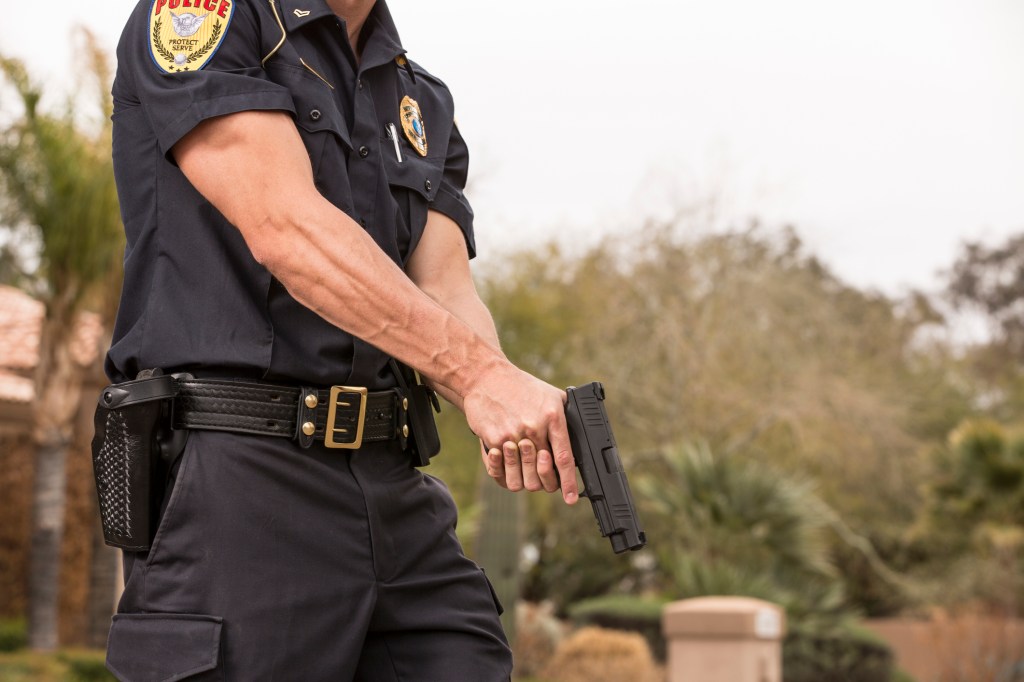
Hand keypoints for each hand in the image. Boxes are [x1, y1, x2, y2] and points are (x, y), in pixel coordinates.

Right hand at [464, 364, 577, 504]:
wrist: (486, 377)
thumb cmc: (521, 387)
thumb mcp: (552, 396)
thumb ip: (566, 419)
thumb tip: (579, 445)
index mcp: (553, 417)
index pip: (564, 458)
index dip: (568, 483)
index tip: (570, 498)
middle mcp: (534, 428)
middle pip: (542, 475)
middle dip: (544, 482)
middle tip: (542, 476)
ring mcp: (512, 436)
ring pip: (520, 479)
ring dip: (523, 478)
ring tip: (523, 468)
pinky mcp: (493, 440)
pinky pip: (500, 471)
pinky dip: (503, 472)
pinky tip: (506, 464)